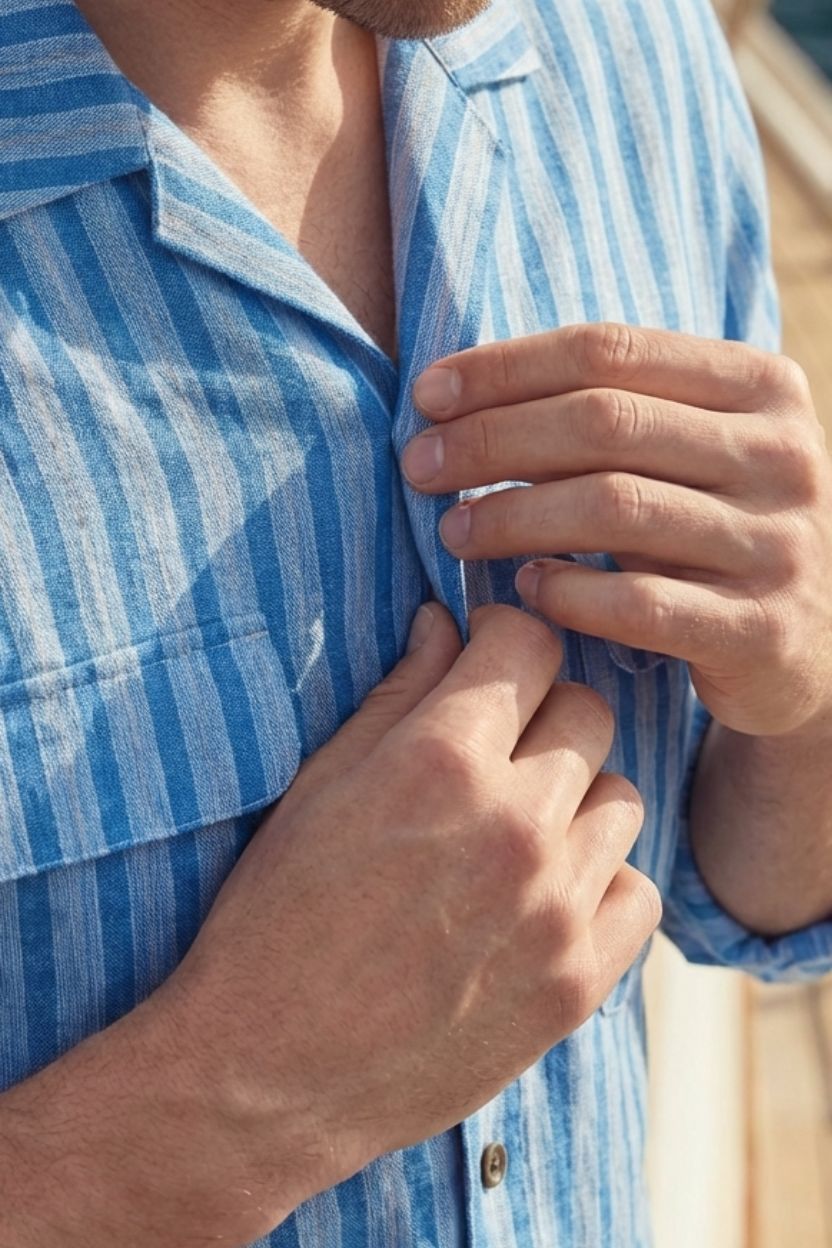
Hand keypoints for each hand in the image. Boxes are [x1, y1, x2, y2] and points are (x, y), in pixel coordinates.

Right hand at [165, 603, 659, 1236]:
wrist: (268, 1069)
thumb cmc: (275, 916)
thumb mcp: (320, 785)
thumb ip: (398, 694)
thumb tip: (443, 622)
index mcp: (441, 760)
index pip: (531, 642)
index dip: (508, 637)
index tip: (493, 656)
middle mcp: (514, 823)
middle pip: (588, 712)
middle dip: (544, 712)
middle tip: (500, 747)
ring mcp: (556, 907)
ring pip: (621, 798)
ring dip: (577, 800)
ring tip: (520, 831)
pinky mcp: (579, 982)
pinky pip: (639, 890)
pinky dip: (602, 884)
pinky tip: (548, 897)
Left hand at [405, 323, 831, 736]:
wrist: (816, 642)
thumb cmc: (719, 530)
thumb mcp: (695, 452)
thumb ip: (616, 411)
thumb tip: (459, 395)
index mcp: (760, 387)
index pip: (611, 350)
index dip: (507, 367)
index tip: (428, 393)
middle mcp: (782, 455)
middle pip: (606, 421)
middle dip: (493, 439)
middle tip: (418, 465)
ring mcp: (778, 544)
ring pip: (616, 508)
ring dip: (513, 516)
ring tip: (452, 531)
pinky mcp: (761, 630)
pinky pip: (640, 603)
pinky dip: (568, 593)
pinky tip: (523, 590)